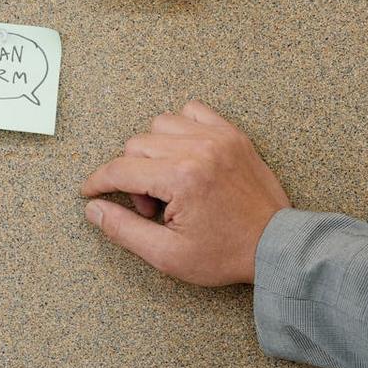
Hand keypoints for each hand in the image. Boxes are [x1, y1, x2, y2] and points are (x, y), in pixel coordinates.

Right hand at [81, 101, 290, 285]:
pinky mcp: (232, 135)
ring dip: (154, 152)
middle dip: (132, 177)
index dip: (98, 182)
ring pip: (160, 125)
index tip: (90, 191)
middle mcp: (199, 150)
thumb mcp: (167, 254)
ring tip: (169, 183)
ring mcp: (218, 138)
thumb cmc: (227, 253)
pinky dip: (180, 129)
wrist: (276, 246)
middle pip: (137, 146)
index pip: (121, 169)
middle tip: (151, 207)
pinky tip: (184, 156)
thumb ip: (124, 230)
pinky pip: (192, 112)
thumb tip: (94, 209)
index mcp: (182, 179)